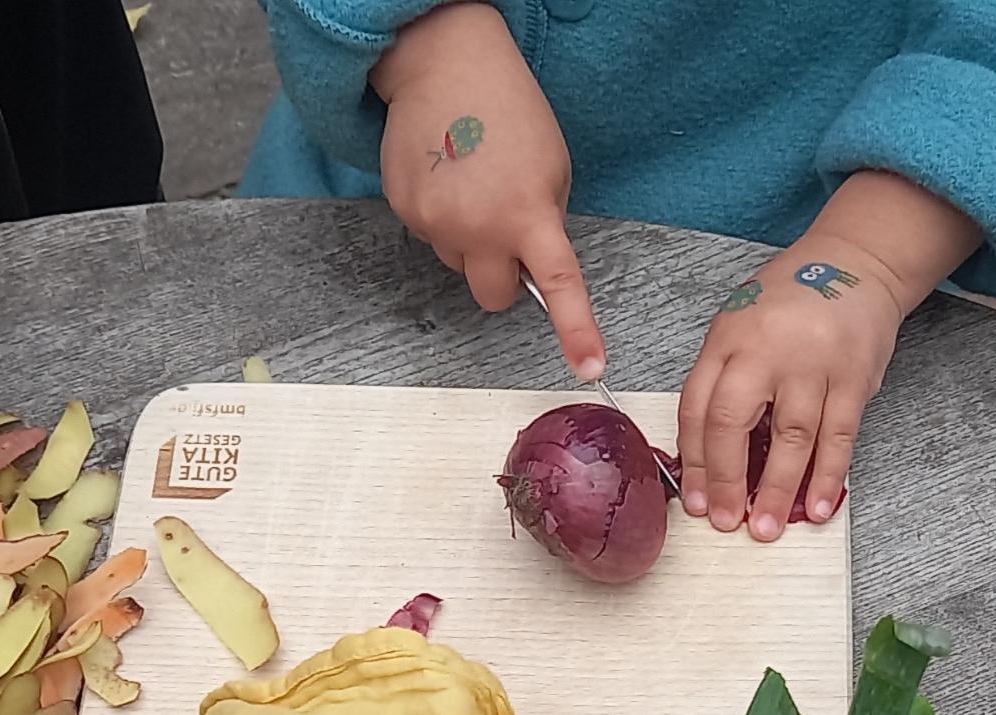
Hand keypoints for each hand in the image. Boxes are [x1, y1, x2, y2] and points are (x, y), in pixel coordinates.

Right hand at [373, 2, 603, 379]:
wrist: (445, 65)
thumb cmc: (508, 110)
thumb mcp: (551, 166)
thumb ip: (543, 221)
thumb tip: (525, 261)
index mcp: (528, 214)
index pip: (559, 285)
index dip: (577, 331)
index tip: (591, 368)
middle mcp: (478, 229)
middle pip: (492, 296)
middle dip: (501, 277)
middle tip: (506, 233)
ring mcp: (436, 225)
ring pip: (459, 265)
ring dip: (469, 240)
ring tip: (473, 183)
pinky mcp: (405, 213)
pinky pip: (431, 238)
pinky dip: (441, 217)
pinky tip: (447, 175)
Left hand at [678, 238, 904, 539]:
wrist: (855, 262)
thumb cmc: (785, 304)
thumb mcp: (734, 329)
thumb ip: (719, 383)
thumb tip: (704, 457)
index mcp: (726, 342)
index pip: (698, 410)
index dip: (694, 462)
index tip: (695, 502)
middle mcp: (766, 352)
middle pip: (735, 424)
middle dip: (729, 481)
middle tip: (728, 523)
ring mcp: (814, 364)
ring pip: (793, 437)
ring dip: (780, 488)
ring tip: (768, 527)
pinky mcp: (856, 376)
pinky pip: (841, 435)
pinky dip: (830, 474)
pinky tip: (819, 505)